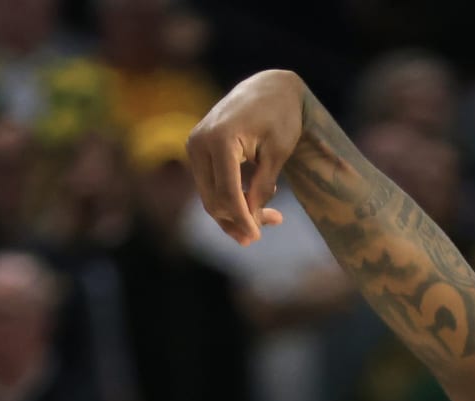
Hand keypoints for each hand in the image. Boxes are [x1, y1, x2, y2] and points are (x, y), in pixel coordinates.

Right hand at [186, 69, 305, 244]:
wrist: (268, 88)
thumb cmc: (279, 116)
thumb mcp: (277, 153)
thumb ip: (262, 186)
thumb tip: (251, 218)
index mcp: (220, 140)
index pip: (227, 193)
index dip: (242, 219)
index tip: (257, 238)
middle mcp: (199, 143)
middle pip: (213, 199)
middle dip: (240, 219)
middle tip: (276, 222)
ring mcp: (195, 146)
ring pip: (209, 195)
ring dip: (236, 213)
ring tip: (274, 218)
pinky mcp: (198, 150)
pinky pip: (211, 184)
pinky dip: (231, 199)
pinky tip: (257, 203)